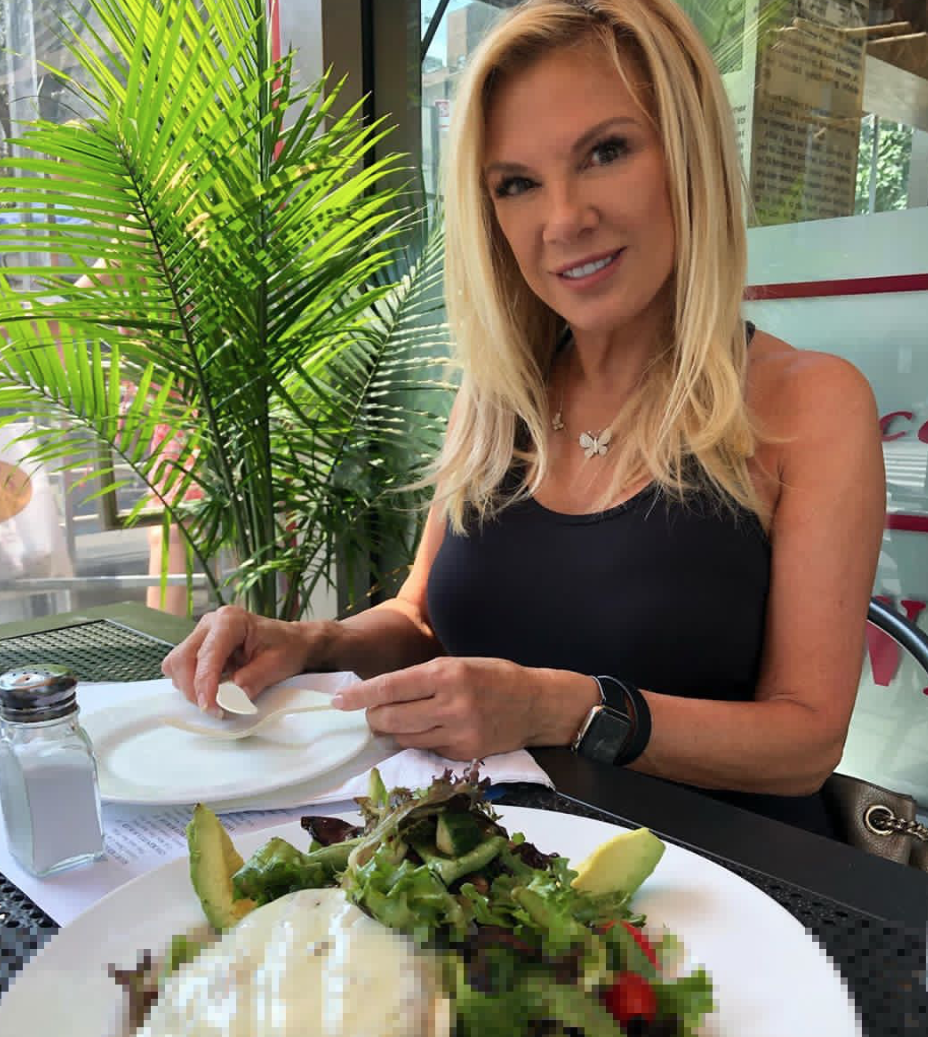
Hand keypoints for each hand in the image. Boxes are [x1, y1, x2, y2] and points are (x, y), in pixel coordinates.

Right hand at [162, 605, 335, 712]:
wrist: (291, 642)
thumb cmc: (286, 648)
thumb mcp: (277, 665)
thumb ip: (253, 679)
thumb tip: (231, 697)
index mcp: (231, 620)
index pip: (208, 653)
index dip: (205, 682)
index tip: (210, 706)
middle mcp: (211, 623)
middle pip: (182, 658)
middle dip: (193, 688)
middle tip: (214, 709)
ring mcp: (201, 634)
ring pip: (176, 664)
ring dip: (189, 687)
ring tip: (214, 700)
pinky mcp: (198, 647)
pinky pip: (180, 668)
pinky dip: (190, 684)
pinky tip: (211, 690)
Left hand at [331, 656, 598, 759]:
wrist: (536, 704)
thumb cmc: (494, 676)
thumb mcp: (458, 664)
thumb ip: (422, 678)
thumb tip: (382, 694)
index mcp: (447, 674)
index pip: (391, 686)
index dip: (360, 696)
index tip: (337, 701)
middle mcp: (451, 704)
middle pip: (391, 719)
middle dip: (374, 717)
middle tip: (371, 713)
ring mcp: (459, 733)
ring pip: (405, 739)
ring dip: (393, 732)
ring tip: (397, 722)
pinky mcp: (465, 754)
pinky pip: (427, 750)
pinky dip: (419, 741)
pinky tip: (428, 730)